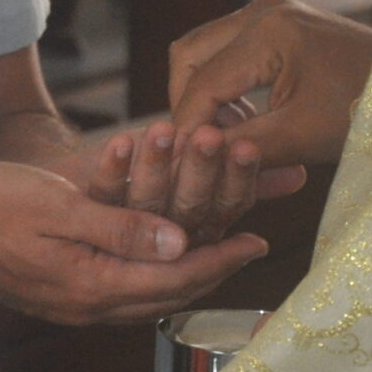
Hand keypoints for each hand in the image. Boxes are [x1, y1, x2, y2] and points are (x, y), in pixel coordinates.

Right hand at [0, 161, 268, 325]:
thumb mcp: (62, 207)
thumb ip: (122, 228)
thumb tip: (181, 243)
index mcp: (94, 286)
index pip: (176, 278)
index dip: (221, 259)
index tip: (257, 239)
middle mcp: (90, 307)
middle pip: (169, 295)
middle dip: (213, 272)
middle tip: (247, 245)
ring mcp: (75, 308)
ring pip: (148, 299)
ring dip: (186, 277)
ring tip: (216, 251)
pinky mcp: (63, 299)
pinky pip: (125, 295)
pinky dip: (155, 277)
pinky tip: (161, 258)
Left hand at [77, 121, 307, 243]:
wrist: (74, 235)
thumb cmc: (149, 196)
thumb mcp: (202, 190)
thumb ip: (247, 186)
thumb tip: (297, 173)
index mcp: (197, 232)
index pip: (225, 208)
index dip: (237, 179)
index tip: (246, 147)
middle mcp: (163, 243)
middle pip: (188, 210)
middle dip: (200, 172)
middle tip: (210, 136)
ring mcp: (123, 236)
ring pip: (145, 204)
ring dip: (157, 166)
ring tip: (164, 128)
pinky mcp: (83, 220)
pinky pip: (100, 197)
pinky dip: (111, 169)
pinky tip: (119, 141)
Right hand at [166, 0, 371, 167]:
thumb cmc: (370, 111)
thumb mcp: (304, 136)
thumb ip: (243, 146)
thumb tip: (193, 161)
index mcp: (267, 32)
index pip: (201, 84)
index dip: (187, 129)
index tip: (182, 167)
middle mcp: (263, 11)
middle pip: (190, 54)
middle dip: (186, 104)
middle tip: (197, 148)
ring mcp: (274, 11)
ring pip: (207, 49)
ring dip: (205, 93)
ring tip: (223, 137)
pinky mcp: (284, 21)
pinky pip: (232, 48)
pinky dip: (227, 82)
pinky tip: (246, 118)